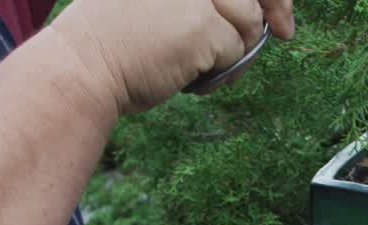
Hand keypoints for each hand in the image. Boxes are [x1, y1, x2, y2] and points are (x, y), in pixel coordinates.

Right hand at [49, 0, 294, 114]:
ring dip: (233, 49)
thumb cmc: (113, 42)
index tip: (280, 12)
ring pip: (248, 22)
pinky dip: (220, 70)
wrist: (83, 67)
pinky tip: (187, 73)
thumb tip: (255, 13)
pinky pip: (236, 51)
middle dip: (271, 12)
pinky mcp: (205, 25)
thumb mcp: (157, 4)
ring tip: (196, 61)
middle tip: (285, 31)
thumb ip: (198, 2)